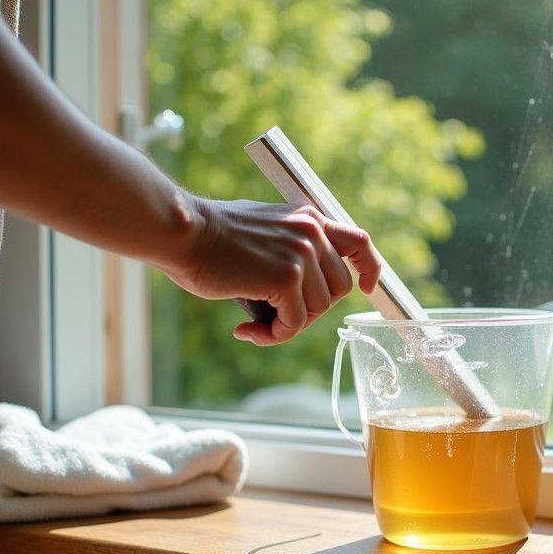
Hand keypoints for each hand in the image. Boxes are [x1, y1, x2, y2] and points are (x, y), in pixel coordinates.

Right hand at [159, 197, 381, 345]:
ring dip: (287, 324)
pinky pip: (294, 324)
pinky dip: (273, 335)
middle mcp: (312, 232)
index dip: (369, 268)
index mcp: (309, 218)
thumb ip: (292, 248)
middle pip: (339, 288)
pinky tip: (245, 330)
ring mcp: (302, 254)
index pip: (358, 242)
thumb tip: (305, 287)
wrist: (183, 232)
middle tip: (277, 313)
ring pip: (317, 310)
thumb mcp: (265, 231)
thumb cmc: (212, 238)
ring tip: (255, 322)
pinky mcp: (286, 278)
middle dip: (312, 308)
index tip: (368, 288)